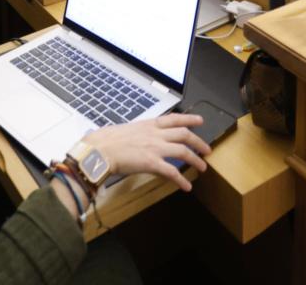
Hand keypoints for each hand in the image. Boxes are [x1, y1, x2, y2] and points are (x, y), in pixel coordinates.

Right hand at [82, 114, 210, 191]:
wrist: (98, 150)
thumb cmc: (106, 141)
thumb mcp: (126, 131)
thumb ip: (138, 134)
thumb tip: (140, 138)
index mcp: (148, 125)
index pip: (174, 118)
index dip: (189, 119)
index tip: (200, 120)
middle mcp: (155, 134)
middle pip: (184, 134)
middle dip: (198, 141)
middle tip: (207, 149)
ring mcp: (154, 147)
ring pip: (183, 151)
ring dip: (195, 159)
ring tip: (203, 167)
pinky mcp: (151, 162)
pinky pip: (171, 172)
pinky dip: (181, 180)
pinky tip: (187, 186)